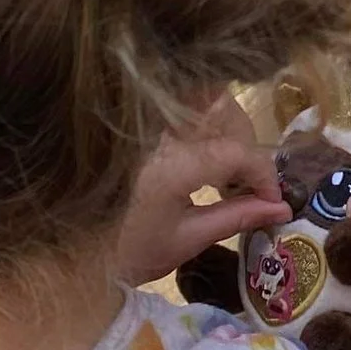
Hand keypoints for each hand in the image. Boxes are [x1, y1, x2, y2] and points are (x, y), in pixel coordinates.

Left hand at [107, 94, 286, 289]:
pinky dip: (200, 123)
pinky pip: (179, 106)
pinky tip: (200, 158)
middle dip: (246, 143)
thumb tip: (280, 206)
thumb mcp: (187, 239)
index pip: (239, 152)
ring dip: (224, 127)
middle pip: (223, 110)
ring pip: (201, 98)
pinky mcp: (136, 122)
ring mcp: (146, 121)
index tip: (273, 199)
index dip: (264, 174)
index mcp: (175, 163)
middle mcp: (161, 130)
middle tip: (247, 182)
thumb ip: (236, 216)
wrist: (70, 250)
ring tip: (225, 170)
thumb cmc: (130, 251)